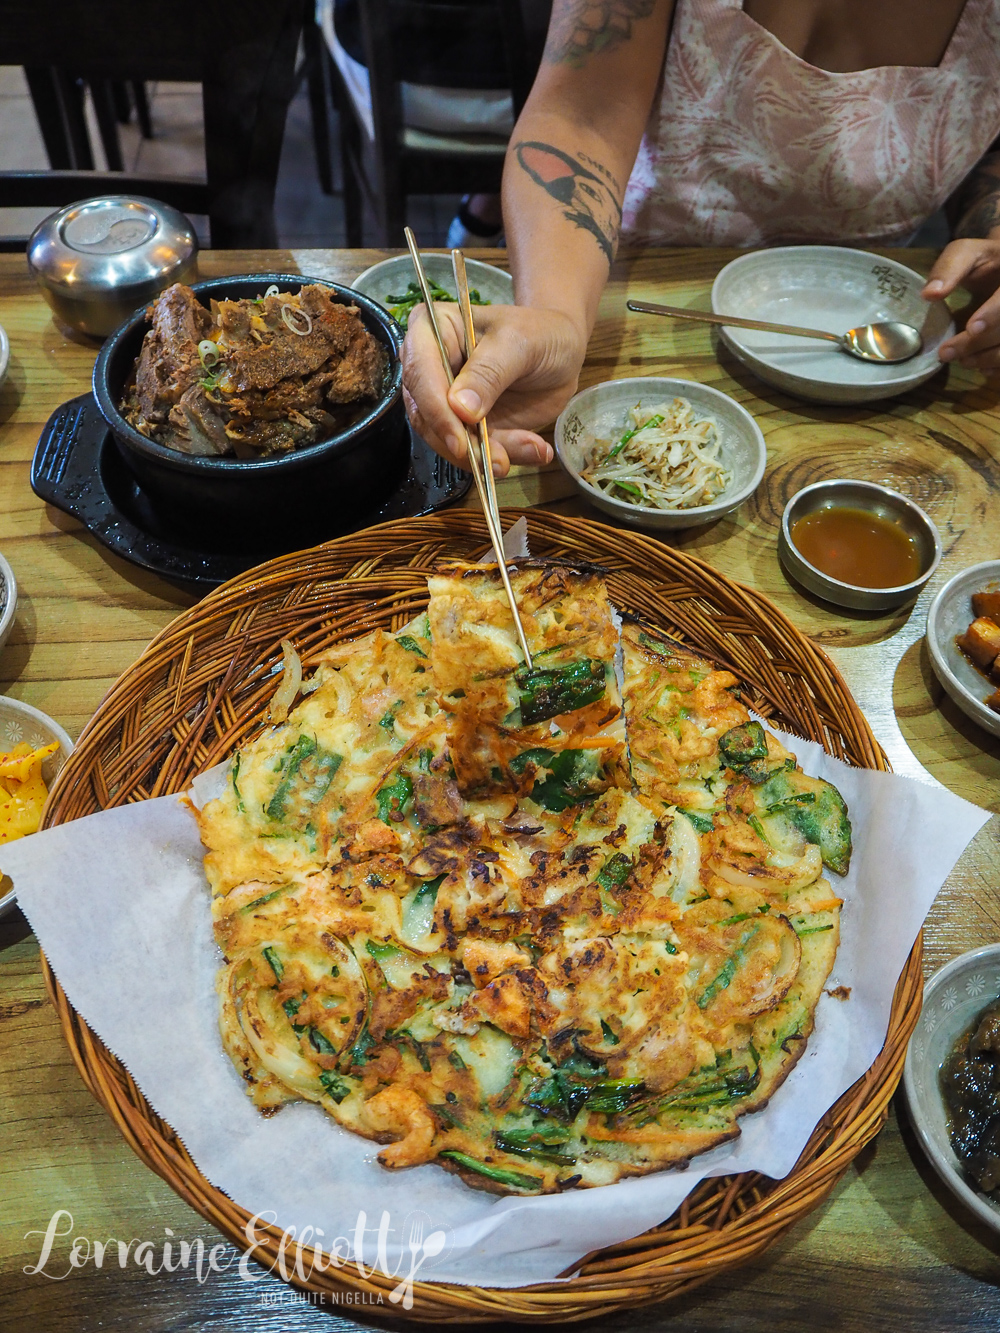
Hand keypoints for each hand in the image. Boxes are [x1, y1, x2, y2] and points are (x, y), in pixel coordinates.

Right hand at [401, 303, 587, 475]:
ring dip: (485, 456)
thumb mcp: (518, 343)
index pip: (419, 372)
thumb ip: (489, 372)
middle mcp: (430, 366)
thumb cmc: (538, 333)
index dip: (435, 409)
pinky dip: (499, 458)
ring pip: (446, 440)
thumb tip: (459, 408)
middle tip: (500, 460)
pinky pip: (470, 451)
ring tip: (531, 448)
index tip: (460, 440)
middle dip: (462, 444)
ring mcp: (444, 400)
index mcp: (432, 329)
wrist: (561, 353)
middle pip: (425, 414)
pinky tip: (535, 449)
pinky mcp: (463, 425)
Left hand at [921, 237, 999, 371]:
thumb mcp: (968, 253)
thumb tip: (929, 294)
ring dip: (987, 358)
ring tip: (961, 360)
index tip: (972, 328)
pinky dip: (996, 366)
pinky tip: (981, 367)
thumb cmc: (986, 261)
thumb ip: (950, 268)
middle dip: (978, 343)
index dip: (993, 313)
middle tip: (946, 353)